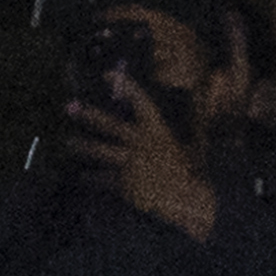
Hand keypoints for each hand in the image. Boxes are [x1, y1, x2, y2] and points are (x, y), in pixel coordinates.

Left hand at [61, 77, 218, 240]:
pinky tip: (83, 176)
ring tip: (68, 141)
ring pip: (100, 150)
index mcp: (159, 130)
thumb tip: (207, 90)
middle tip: (69, 106)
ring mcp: (130, 163)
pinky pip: (102, 178)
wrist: (188, 201)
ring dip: (83, 145)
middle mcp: (142, 144)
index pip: (140, 101)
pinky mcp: (123, 184)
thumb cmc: (191, 170)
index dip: (125, 86)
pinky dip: (92, 177)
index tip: (106, 75)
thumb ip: (191, 120)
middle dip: (89, 114)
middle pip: (110, 125)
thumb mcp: (192, 142)